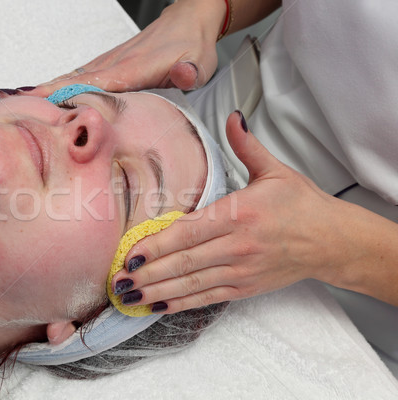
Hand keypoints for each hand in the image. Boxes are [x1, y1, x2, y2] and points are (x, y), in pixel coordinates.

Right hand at [3, 0, 225, 98]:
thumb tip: (183, 74)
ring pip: (72, 77)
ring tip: (15, 100)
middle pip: (73, 80)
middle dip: (43, 92)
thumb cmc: (193, 45)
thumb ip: (191, 71)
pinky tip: (44, 93)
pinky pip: (79, 76)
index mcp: (134, 68)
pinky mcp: (110, 64)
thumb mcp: (201, 62)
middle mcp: (116, 64)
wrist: (190, 21)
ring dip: (45, 88)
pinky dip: (59, 84)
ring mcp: (110, 62)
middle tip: (11, 104)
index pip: (94, 83)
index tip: (39, 101)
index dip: (67, 92)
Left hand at [111, 111, 353, 313]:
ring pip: (192, 283)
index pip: (189, 231)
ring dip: (157, 292)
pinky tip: (158, 306)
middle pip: (184, 261)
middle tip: (118, 280)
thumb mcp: (275, 171)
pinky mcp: (245, 287)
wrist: (333, 240)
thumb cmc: (302, 205)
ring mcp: (241, 269)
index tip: (131, 253)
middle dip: (148, 273)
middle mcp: (237, 245)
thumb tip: (233, 117)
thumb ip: (246, 146)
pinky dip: (181, 303)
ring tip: (128, 296)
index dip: (157, 245)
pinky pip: (207, 297)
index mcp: (239, 213)